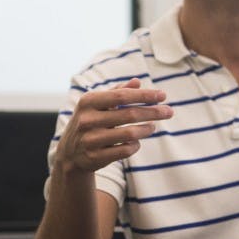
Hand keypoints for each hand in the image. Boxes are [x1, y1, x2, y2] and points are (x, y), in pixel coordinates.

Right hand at [54, 78, 172, 174]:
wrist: (70, 154)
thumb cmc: (90, 122)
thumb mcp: (98, 104)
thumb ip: (117, 92)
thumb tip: (137, 81)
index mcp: (88, 102)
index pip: (122, 95)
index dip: (144, 95)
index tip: (163, 95)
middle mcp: (87, 120)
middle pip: (129, 114)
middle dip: (153, 112)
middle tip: (169, 112)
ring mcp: (90, 140)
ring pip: (130, 134)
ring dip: (146, 129)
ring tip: (153, 126)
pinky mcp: (95, 157)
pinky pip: (125, 150)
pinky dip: (135, 145)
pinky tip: (136, 141)